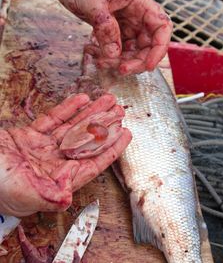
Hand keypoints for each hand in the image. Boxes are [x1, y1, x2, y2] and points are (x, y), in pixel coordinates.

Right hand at [0, 93, 130, 216]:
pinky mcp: (29, 135)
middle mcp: (53, 163)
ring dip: (90, 113)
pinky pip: (52, 119)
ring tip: (107, 100)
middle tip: (120, 111)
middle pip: (86, 142)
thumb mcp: (21, 193)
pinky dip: (67, 109)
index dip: (110, 150)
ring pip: (72, 127)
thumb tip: (67, 199)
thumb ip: (45, 196)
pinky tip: (81, 99)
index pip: (91, 163)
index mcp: (56, 179)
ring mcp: (41, 148)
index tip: (126, 134)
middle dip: (103, 126)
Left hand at [47, 0, 172, 74]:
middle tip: (121, 70)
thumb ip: (105, 27)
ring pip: (133, 49)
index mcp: (138, 1)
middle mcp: (136, 14)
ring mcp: (125, 23)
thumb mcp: (92, 1)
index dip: (159, 48)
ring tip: (102, 62)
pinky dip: (110, 56)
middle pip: (148, 43)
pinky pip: (118, 48)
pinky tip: (97, 56)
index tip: (148, 65)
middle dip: (137, 60)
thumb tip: (114, 54)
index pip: (161, 26)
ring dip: (122, 61)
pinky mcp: (113, 29)